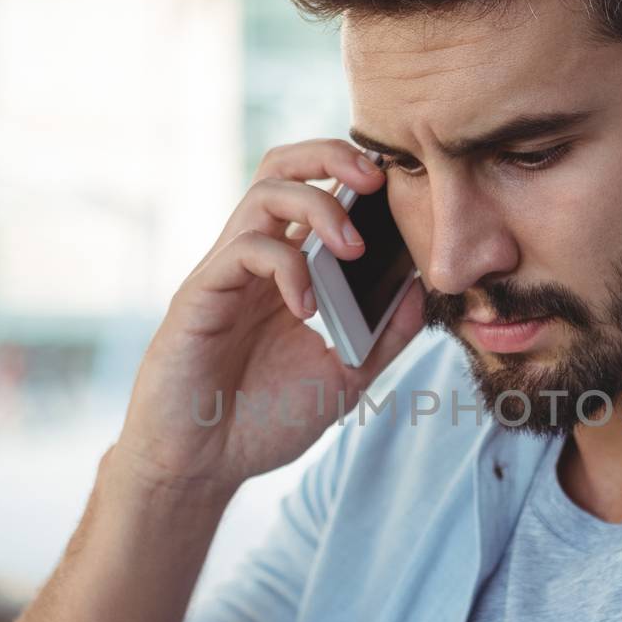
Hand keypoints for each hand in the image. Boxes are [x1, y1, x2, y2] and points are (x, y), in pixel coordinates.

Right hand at [108, 139, 424, 501]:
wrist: (203, 465)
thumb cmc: (263, 420)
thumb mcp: (345, 377)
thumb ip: (383, 335)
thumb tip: (421, 289)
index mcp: (288, 270)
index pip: (315, 191)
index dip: (354, 175)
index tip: (401, 191)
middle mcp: (255, 260)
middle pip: (283, 168)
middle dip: (332, 156)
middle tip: (377, 181)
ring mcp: (226, 273)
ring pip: (264, 194)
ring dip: (318, 207)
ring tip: (352, 248)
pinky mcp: (200, 295)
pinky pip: (244, 250)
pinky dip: (287, 269)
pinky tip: (308, 311)